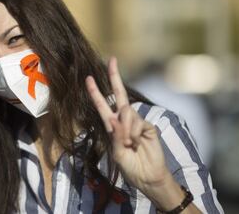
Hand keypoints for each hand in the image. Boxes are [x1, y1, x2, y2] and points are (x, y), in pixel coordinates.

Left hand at [85, 57, 170, 193]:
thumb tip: (116, 116)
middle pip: (119, 95)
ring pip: (127, 112)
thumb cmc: (130, 168)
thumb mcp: (117, 154)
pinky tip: (136, 142)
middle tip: (112, 60)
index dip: (96, 92)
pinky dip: (133, 132)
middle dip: (115, 77)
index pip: (102, 105)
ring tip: (129, 144)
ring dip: (125, 128)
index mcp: (112, 126)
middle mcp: (123, 120)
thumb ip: (116, 136)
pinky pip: (136, 121)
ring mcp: (136, 122)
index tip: (89, 78)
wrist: (148, 177)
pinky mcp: (147, 126)